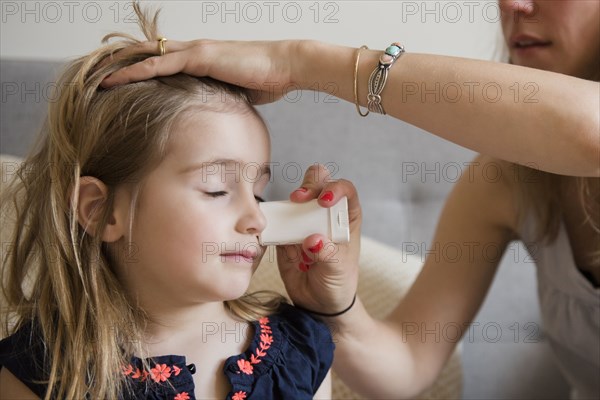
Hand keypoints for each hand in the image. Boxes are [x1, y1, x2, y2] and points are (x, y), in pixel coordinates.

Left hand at [100, 39, 299, 103]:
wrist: (285, 66)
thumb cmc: (268, 79)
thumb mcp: (237, 93)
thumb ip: (221, 98)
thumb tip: (214, 116)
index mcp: (202, 60)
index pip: (163, 62)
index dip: (141, 70)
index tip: (122, 83)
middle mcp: (194, 51)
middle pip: (149, 55)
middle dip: (123, 66)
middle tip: (99, 79)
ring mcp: (195, 51)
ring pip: (148, 56)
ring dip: (122, 67)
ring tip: (98, 79)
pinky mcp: (199, 56)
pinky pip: (161, 63)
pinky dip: (138, 71)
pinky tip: (119, 78)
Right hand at [276, 164, 360, 315]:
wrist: (318, 303)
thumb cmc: (337, 283)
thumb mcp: (338, 271)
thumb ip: (328, 254)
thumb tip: (313, 240)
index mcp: (346, 217)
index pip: (345, 190)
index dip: (335, 188)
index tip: (324, 201)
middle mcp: (324, 213)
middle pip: (318, 183)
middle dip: (309, 186)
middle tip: (299, 198)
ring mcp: (303, 221)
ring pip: (294, 199)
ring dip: (288, 204)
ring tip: (286, 221)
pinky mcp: (285, 233)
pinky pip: (276, 221)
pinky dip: (273, 224)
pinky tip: (275, 237)